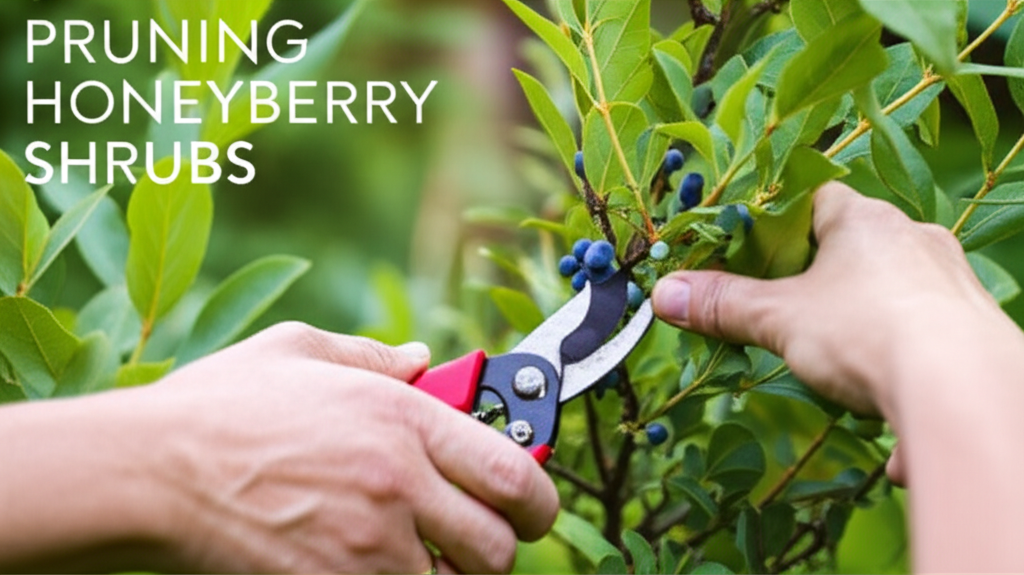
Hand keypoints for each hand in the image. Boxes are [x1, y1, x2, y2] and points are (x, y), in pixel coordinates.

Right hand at [0, 323, 558, 573]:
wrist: (150, 472)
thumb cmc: (220, 407)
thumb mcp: (297, 351)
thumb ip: (374, 355)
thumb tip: (422, 358)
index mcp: (401, 417)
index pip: (516, 472)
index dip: (539, 498)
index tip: (532, 504)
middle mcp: (398, 483)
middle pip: (498, 545)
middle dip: (497, 548)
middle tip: (476, 539)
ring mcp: (366, 545)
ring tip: (417, 555)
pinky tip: (373, 566)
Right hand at [651, 181, 1005, 418]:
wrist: (965, 390)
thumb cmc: (866, 332)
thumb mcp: (780, 318)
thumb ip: (724, 305)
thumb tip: (663, 293)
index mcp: (863, 219)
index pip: (813, 197)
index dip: (778, 222)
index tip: (753, 252)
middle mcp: (913, 237)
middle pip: (852, 245)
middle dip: (818, 278)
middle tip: (785, 311)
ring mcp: (949, 279)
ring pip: (891, 288)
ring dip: (861, 319)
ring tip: (833, 360)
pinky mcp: (974, 324)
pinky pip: (925, 330)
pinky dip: (900, 357)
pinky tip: (884, 397)